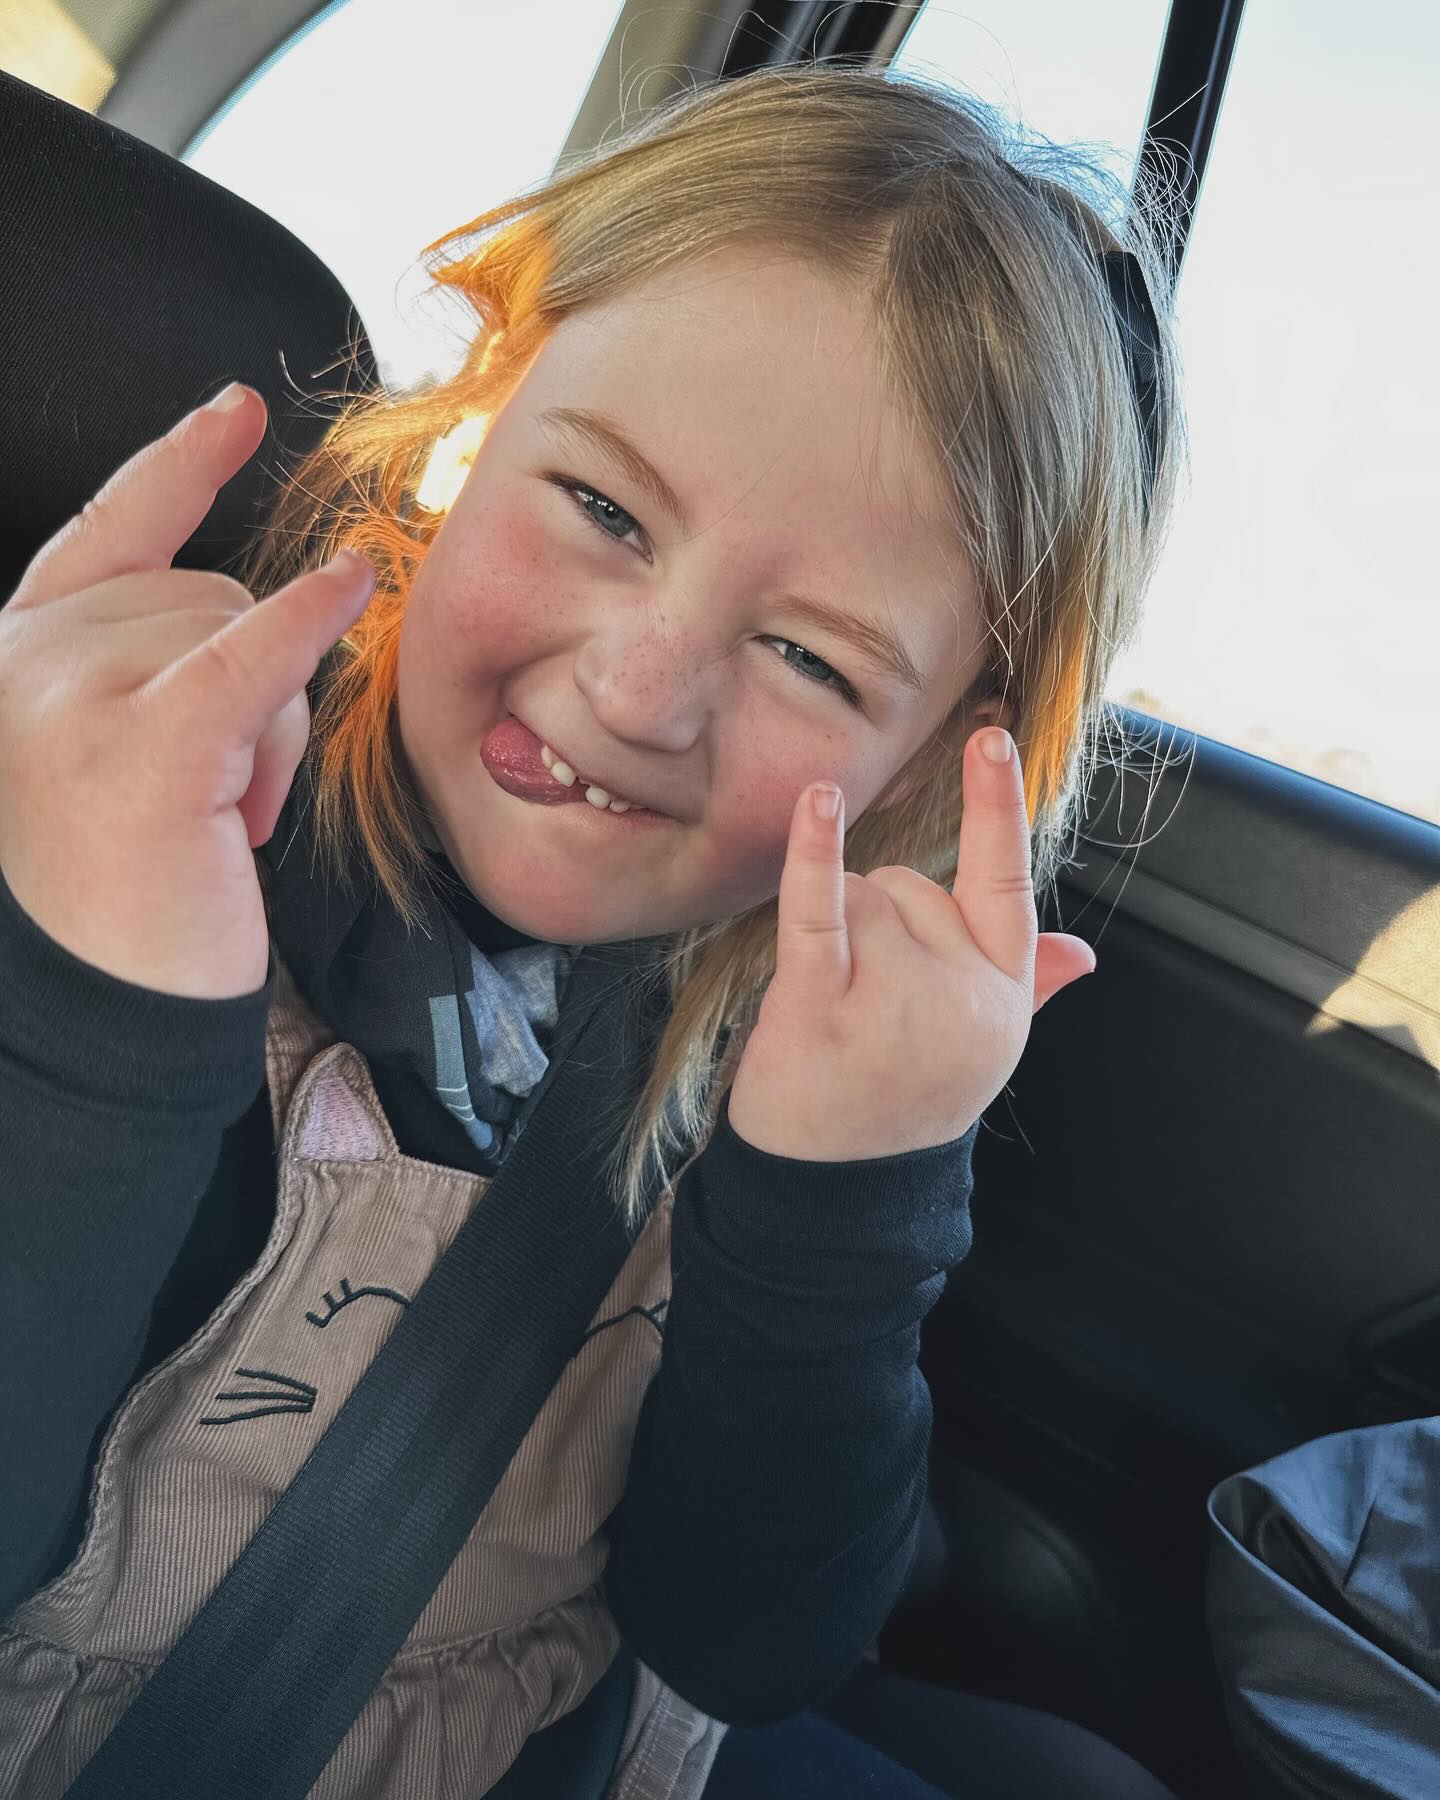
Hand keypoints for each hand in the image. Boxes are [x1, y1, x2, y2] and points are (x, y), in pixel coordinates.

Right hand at [0, 384, 375, 999]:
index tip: (235, 410)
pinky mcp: (136, 744)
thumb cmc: (130, 894)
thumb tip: (275, 606)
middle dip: (249, 683)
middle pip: (205, 591)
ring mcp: (67, 695)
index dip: (176, 464)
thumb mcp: (128, 751)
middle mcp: (24, 658)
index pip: (109, 532)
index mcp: (18, 653)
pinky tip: (352, 584)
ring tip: (220, 820)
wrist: (100, 1013)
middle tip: (220, 801)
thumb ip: (162, 664)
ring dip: (266, 727)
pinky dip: (305, 621)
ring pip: (240, 631)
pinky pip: (247, 655)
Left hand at [724, 729, 1096, 1161]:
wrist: (840, 1194)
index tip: (994, 737)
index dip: (998, 805)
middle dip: (876, 924)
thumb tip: (1082, 951)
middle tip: (863, 1004)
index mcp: (1001, 990)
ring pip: (858, 894)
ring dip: (834, 934)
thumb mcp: (977, 1048)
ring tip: (830, 1009)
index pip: (1007, 880)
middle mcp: (959, 992)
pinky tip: (819, 803)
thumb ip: (1026, 986)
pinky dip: (812, 853)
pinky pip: (818, 908)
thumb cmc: (901, 1101)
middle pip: (907, 883)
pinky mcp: (823, 1009)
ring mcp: (895, 1002)